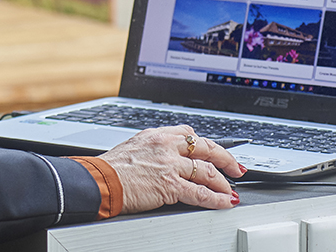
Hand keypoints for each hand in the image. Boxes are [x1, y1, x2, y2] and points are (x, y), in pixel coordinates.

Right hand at [99, 126, 244, 212]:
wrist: (100, 180)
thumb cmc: (109, 168)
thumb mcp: (132, 147)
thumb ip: (152, 150)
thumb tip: (161, 159)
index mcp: (157, 135)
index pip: (189, 133)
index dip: (205, 143)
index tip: (214, 150)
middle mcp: (166, 146)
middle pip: (206, 148)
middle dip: (225, 158)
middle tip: (236, 167)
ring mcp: (170, 165)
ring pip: (207, 171)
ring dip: (223, 182)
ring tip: (231, 190)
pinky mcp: (171, 186)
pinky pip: (200, 192)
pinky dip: (217, 198)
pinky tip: (225, 202)